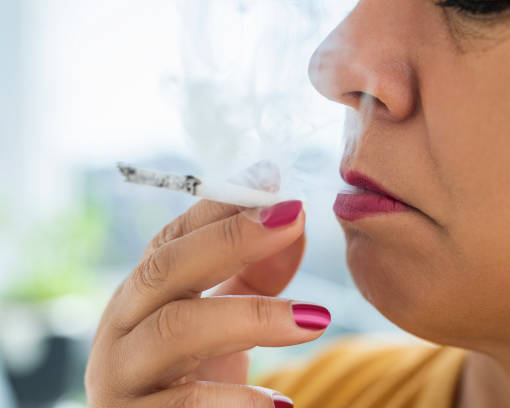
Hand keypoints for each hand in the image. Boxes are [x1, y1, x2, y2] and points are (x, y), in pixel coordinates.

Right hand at [85, 199, 329, 406]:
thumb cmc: (194, 374)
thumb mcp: (226, 321)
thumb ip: (257, 273)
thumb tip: (296, 221)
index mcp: (144, 292)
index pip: (175, 235)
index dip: (222, 206)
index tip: (274, 183)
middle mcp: (122, 325)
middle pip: (165, 267)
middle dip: (231, 239)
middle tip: (293, 219)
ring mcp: (121, 375)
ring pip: (175, 330)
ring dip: (249, 316)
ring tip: (314, 318)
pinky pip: (181, 406)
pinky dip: (233, 400)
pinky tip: (279, 404)